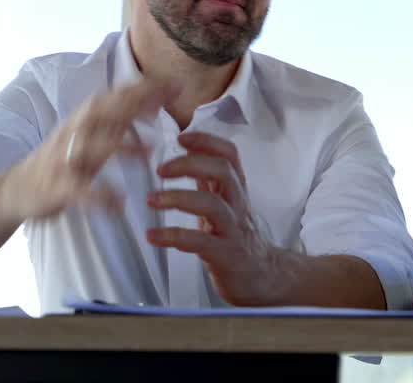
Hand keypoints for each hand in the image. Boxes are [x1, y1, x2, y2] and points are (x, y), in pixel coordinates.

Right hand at [0, 78, 173, 220]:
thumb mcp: (93, 131)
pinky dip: (98, 196)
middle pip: (101, 113)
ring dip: (121, 147)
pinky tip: (119, 203)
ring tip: (151, 150)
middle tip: (163, 104)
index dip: (143, 89)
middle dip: (132, 105)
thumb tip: (158, 97)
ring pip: (90, 147)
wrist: (17, 188)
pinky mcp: (56, 188)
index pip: (115, 96)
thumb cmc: (65, 156)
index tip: (174, 85)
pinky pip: (78, 190)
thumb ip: (122, 115)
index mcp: (84, 117)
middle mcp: (73, 132)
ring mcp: (63, 159)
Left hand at [146, 132, 284, 305]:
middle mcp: (237, 204)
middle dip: (190, 164)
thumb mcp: (222, 202)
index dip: (207, 141)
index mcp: (235, 189)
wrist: (260, 276)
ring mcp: (233, 229)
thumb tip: (185, 150)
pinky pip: (201, 242)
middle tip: (161, 169)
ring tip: (152, 200)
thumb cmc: (234, 236)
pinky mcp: (226, 254)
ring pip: (213, 205)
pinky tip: (153, 236)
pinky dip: (174, 236)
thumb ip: (207, 178)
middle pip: (223, 172)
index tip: (181, 137)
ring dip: (179, 198)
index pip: (229, 154)